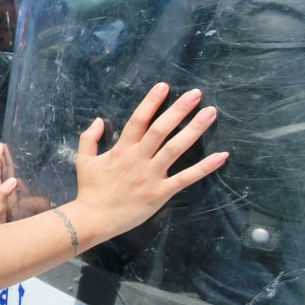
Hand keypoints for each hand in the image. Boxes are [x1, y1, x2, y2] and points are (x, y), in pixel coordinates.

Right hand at [74, 83, 227, 238]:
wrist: (93, 218)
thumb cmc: (89, 190)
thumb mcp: (83, 160)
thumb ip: (90, 138)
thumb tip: (99, 120)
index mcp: (121, 150)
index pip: (138, 120)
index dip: (151, 102)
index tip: (164, 86)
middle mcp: (138, 159)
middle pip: (161, 129)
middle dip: (179, 109)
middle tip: (196, 94)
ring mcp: (151, 175)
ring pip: (175, 148)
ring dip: (194, 129)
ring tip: (210, 113)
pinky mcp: (160, 192)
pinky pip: (186, 178)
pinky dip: (205, 167)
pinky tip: (221, 156)